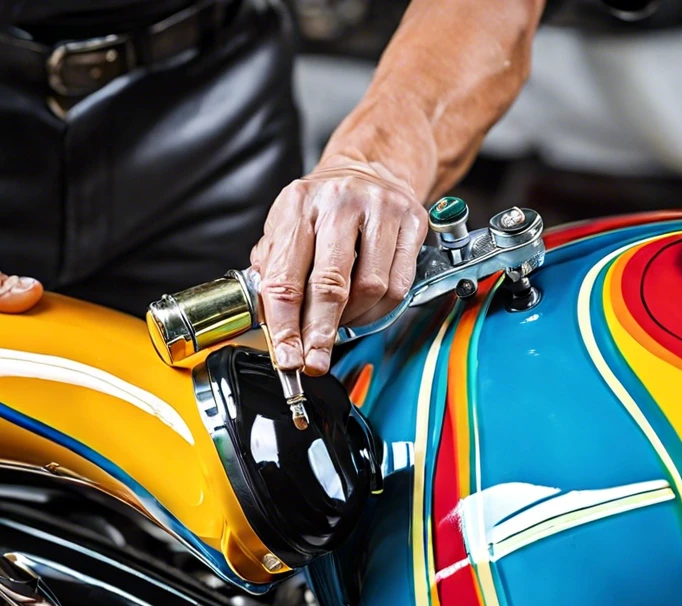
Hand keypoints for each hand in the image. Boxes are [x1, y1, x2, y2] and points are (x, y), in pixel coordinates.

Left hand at [250, 156, 426, 375]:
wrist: (370, 168)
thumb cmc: (324, 205)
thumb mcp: (286, 225)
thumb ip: (273, 269)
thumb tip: (270, 320)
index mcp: (298, 204)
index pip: (286, 278)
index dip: (285, 326)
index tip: (287, 357)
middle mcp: (339, 202)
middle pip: (330, 285)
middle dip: (320, 333)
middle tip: (315, 361)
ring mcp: (380, 208)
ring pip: (370, 288)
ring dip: (352, 319)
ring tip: (340, 324)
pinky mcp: (411, 220)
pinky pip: (398, 285)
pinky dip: (379, 310)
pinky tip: (365, 310)